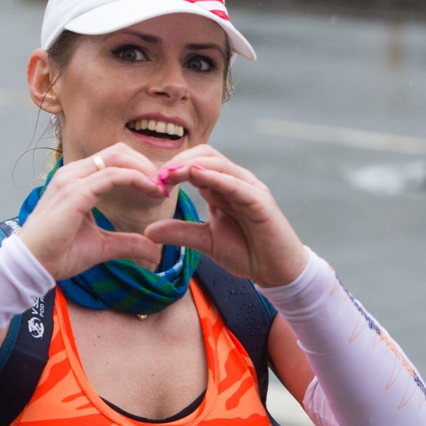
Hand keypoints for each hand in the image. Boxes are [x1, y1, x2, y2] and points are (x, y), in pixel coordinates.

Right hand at [16, 144, 164, 280]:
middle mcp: (73, 174)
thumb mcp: (102, 246)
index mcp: (76, 180)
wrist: (31, 266)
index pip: (114, 160)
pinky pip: (113, 175)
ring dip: (144, 170)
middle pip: (118, 152)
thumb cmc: (58, 254)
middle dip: (146, 164)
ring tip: (161, 188)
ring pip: (117, 158)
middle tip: (165, 184)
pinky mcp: (75, 192)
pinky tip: (152, 191)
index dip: (140, 169)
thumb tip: (154, 249)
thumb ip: (127, 243)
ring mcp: (72, 179)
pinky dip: (137, 179)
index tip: (159, 188)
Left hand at [146, 146, 308, 287]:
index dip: (172, 167)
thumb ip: (180, 233)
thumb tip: (148, 231)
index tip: (151, 181)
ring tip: (169, 174)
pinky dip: (216, 177)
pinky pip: (236, 184)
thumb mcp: (205, 242)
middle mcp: (235, 182)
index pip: (195, 163)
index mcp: (222, 187)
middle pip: (205, 155)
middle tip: (157, 176)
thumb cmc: (246, 252)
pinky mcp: (260, 200)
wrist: (277, 270)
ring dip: (191, 165)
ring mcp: (249, 188)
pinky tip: (197, 176)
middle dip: (179, 161)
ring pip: (219, 164)